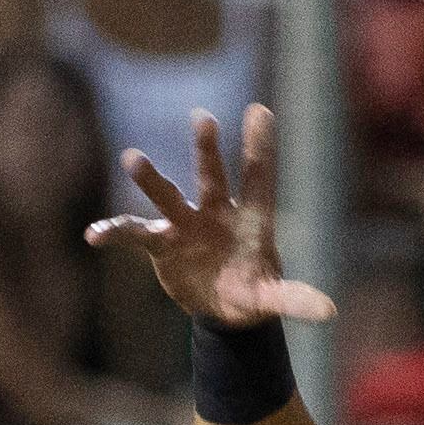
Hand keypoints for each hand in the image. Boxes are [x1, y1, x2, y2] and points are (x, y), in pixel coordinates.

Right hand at [86, 105, 337, 330]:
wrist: (224, 307)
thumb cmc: (254, 290)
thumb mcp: (273, 297)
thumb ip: (295, 300)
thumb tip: (329, 313)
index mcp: (250, 218)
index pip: (258, 179)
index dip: (260, 148)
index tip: (261, 111)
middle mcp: (216, 211)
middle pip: (212, 177)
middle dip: (207, 151)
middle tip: (203, 119)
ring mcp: (187, 224)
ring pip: (168, 196)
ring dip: (151, 179)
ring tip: (131, 158)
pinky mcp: (162, 243)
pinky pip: (135, 233)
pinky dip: (116, 232)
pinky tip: (94, 235)